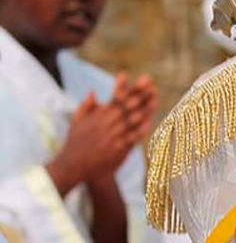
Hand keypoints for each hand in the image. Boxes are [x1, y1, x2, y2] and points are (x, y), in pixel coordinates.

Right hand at [46, 74, 156, 194]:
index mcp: (97, 116)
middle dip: (138, 93)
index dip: (121, 86)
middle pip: (125, 106)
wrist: (73, 167)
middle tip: (149, 82)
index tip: (128, 75)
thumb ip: (85, 107)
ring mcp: (112, 136)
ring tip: (154, 99)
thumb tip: (93, 92)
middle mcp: (105, 124)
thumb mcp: (76, 122)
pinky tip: (149, 123)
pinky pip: (131, 138)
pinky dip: (140, 130)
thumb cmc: (75, 144)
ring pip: (130, 120)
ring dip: (143, 109)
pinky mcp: (116, 149)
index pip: (112, 98)